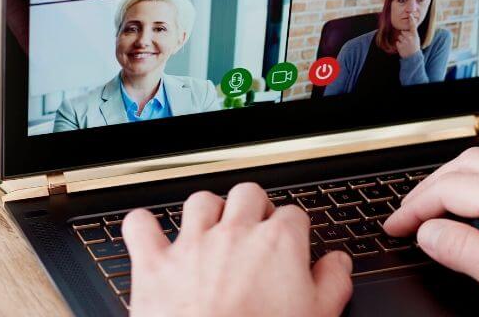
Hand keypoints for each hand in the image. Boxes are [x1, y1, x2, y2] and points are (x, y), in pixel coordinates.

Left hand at [123, 183, 352, 316]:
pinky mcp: (154, 263)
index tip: (291, 244)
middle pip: (248, 194)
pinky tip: (151, 234)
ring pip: (200, 201)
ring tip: (211, 230)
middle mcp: (234, 234)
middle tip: (254, 230)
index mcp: (278, 244)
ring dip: (207, 212)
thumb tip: (338, 264)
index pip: (294, 214)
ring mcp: (192, 245)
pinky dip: (143, 227)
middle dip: (253, 208)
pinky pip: (140, 226)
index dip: (293, 230)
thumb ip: (332, 283)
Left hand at [395, 14, 421, 58]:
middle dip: (404, 35)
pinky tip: (403, 47)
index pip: (413, 26)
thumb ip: (412, 33)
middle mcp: (410, 38)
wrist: (413, 57)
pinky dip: (399, 44)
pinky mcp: (400, 45)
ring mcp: (404, 42)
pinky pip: (397, 42)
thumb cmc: (415, 47)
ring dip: (401, 40)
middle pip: (403, 32)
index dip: (412, 20)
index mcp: (415, 36)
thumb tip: (406, 29)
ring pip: (399, 36)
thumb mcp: (416, 39)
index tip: (410, 15)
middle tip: (408, 41)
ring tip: (406, 45)